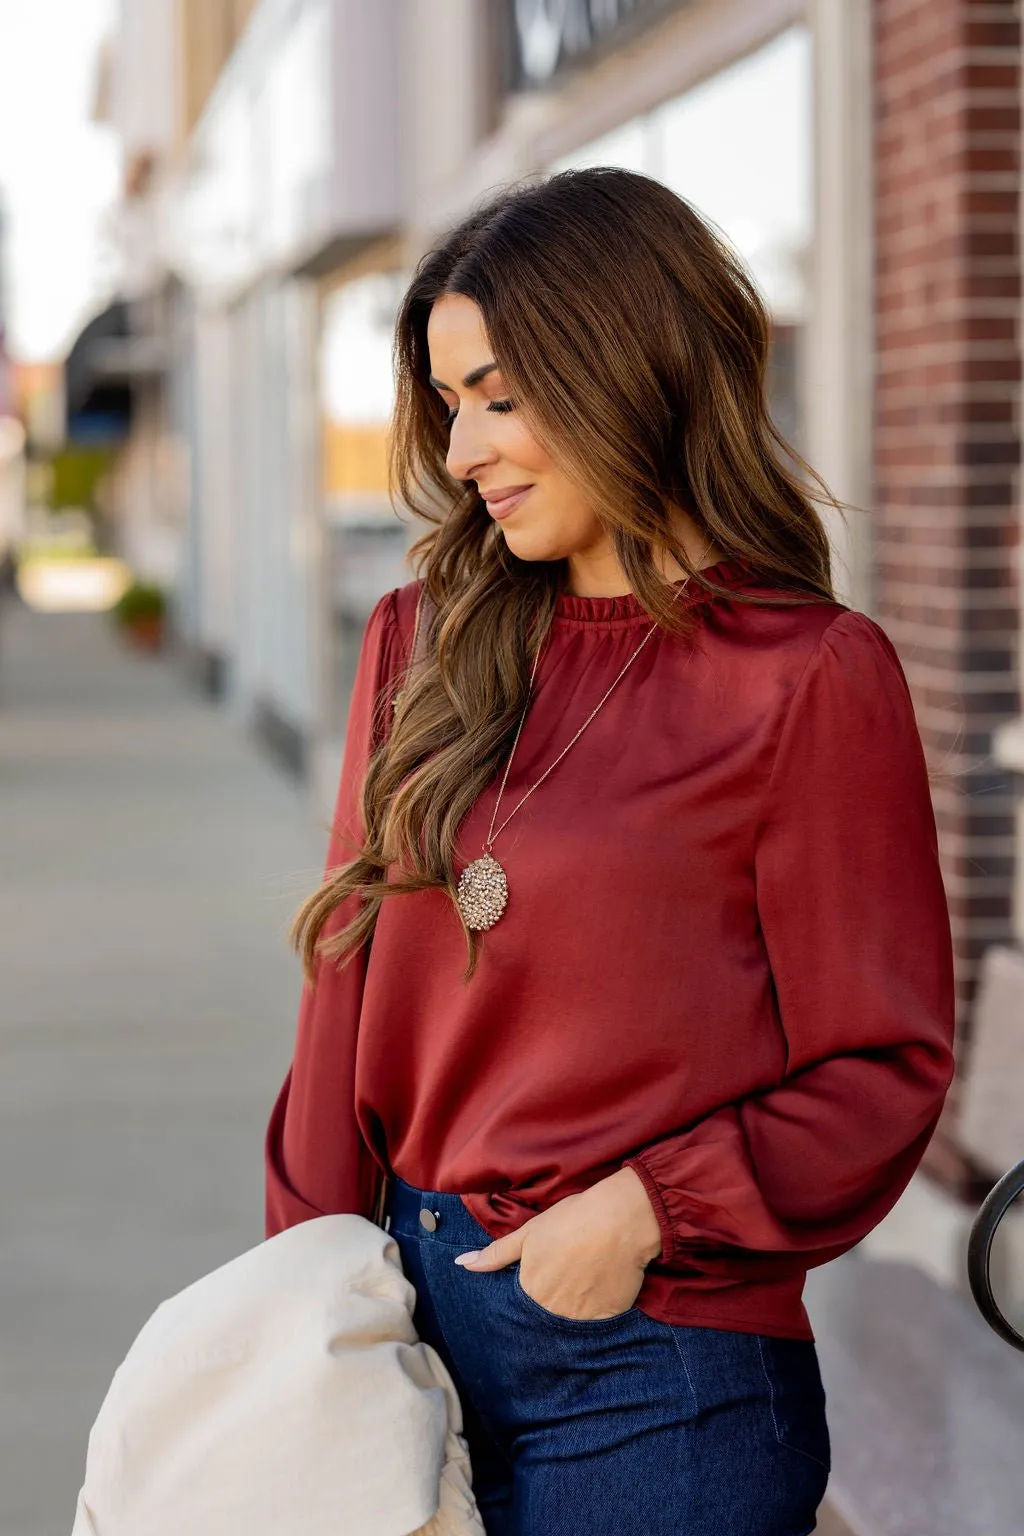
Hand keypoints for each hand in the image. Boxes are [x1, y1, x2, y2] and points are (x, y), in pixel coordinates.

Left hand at [453, 1167, 662, 1320]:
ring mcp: (580, 1319)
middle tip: (563, 1286)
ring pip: (568, 1327)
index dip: (529, 1297)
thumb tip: (462, 1265)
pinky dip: (593, 1316)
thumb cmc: (572, 1220)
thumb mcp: (529, 1233)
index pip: (519, 1310)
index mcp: (530, 1290)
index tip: (541, 1285)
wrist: (620, 1220)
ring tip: (580, 1290)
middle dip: (547, 1310)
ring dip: (569, 1314)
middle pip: (543, 1320)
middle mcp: (552, 1311)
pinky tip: (597, 1294)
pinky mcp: (607, 1319)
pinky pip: (595, 1327)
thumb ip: (496, 1254)